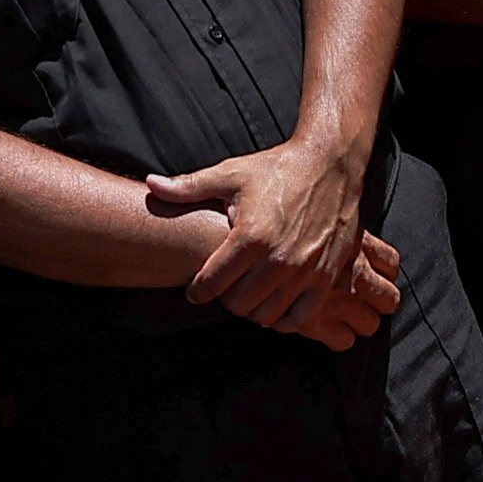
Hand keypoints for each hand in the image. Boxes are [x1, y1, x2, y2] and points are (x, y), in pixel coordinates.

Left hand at [152, 137, 388, 346]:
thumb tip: (151, 185)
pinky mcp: (327, 277)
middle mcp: (278, 259)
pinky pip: (300, 318)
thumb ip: (188, 187)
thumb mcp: (230, 174)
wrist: (331, 163)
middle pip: (238, 305)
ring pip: (266, 316)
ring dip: (253, 310)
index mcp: (250, 236)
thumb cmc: (278, 168)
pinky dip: (284, 318)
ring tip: (248, 294)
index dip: (198, 291)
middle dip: (225, 299)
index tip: (196, 290)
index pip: (212, 284)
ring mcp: (305, 271)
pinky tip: (275, 304)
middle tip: (224, 288)